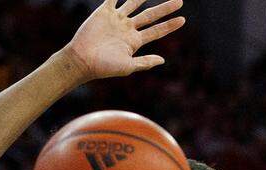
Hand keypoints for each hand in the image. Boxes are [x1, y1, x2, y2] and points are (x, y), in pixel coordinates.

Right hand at [63, 0, 184, 80]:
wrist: (82, 60)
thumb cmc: (104, 67)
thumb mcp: (127, 67)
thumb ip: (144, 62)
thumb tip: (163, 60)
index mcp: (134, 41)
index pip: (156, 31)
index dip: (169, 25)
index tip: (183, 20)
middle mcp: (127, 29)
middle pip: (150, 16)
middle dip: (164, 9)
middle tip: (179, 1)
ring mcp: (116, 19)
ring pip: (134, 3)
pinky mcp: (105, 12)